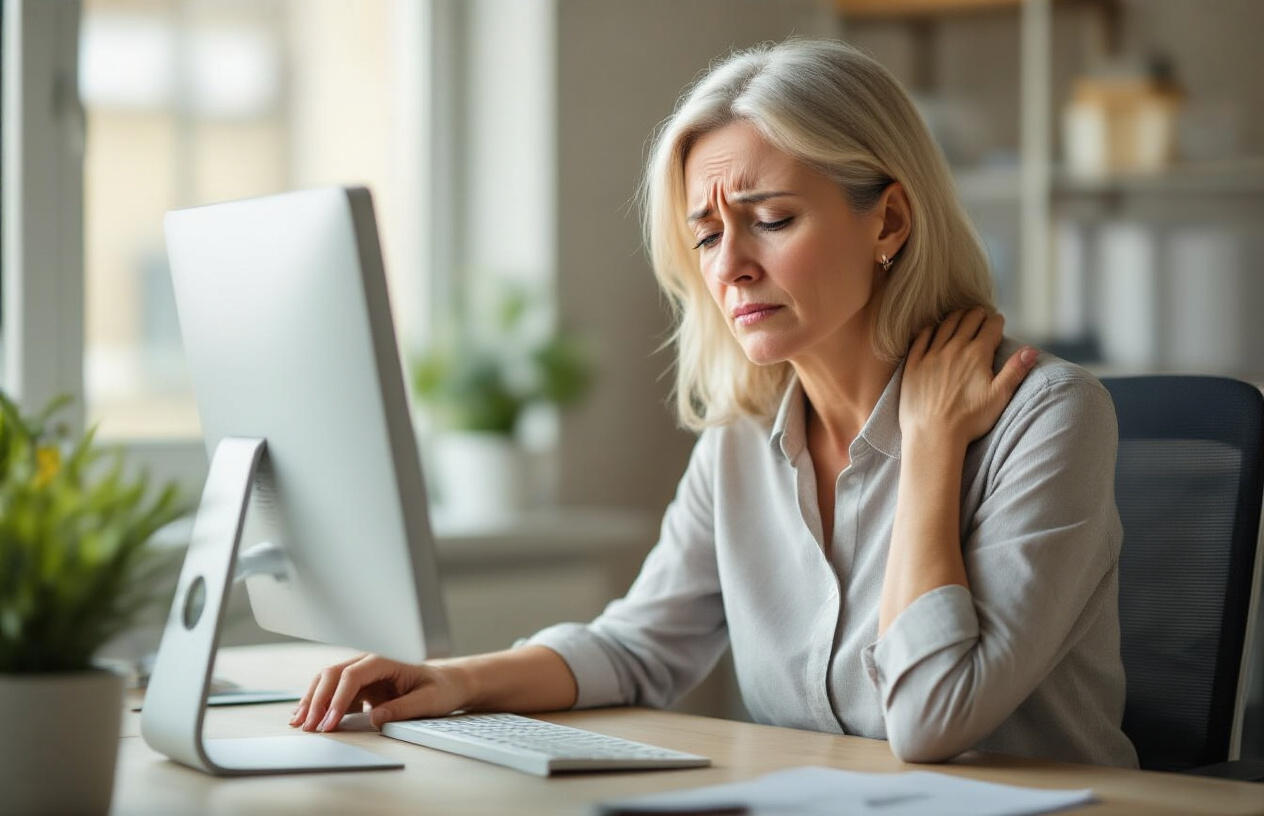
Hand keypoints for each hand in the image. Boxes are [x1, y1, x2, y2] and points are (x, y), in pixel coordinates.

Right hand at [290, 653, 471, 732]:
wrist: (448, 682)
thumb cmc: (441, 688)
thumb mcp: (429, 700)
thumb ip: (403, 708)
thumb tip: (375, 719)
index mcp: (387, 659)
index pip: (353, 675)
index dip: (338, 699)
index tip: (329, 722)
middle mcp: (371, 662)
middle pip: (334, 674)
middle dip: (318, 699)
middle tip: (308, 726)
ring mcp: (364, 672)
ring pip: (329, 680)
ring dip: (313, 700)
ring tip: (299, 723)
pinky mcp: (361, 685)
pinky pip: (335, 691)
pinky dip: (319, 703)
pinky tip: (307, 716)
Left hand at [900, 308, 1036, 448]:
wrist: (933, 434)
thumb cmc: (969, 420)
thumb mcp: (999, 396)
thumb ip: (1015, 370)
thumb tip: (1032, 350)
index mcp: (977, 354)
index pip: (991, 326)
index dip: (997, 321)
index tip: (998, 322)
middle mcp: (954, 348)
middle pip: (968, 319)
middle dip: (978, 314)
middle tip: (981, 315)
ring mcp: (932, 354)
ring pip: (946, 324)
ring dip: (956, 317)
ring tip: (961, 317)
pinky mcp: (914, 363)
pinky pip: (922, 336)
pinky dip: (931, 328)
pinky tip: (934, 328)